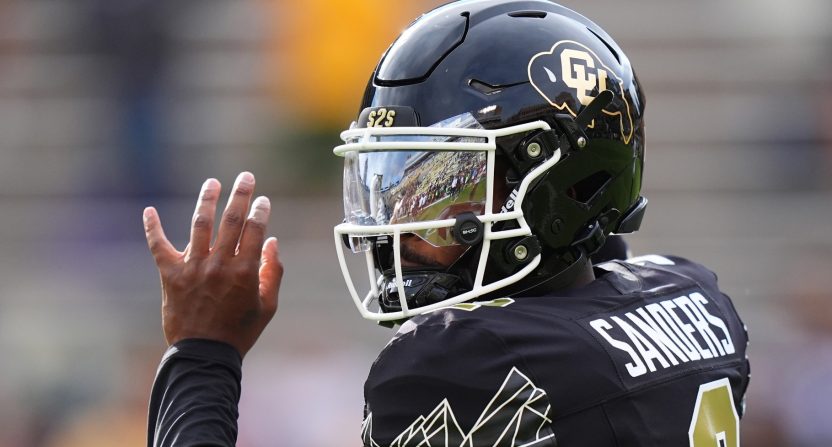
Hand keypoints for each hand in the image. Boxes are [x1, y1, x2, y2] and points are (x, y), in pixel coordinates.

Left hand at [143, 172, 282, 357]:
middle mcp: (219, 265)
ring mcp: (193, 268)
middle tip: (246, 177)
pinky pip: (158, 247)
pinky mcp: (171, 276)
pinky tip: (148, 210)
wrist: (204, 354)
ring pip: (199, 225)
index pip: (255, 230)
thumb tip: (273, 242)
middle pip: (231, 220)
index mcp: (245, 272)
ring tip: (212, 183)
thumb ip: (273, 272)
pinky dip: (152, 228)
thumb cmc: (240, 331)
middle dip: (240, 195)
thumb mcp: (267, 306)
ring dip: (207, 200)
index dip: (260, 211)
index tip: (263, 199)